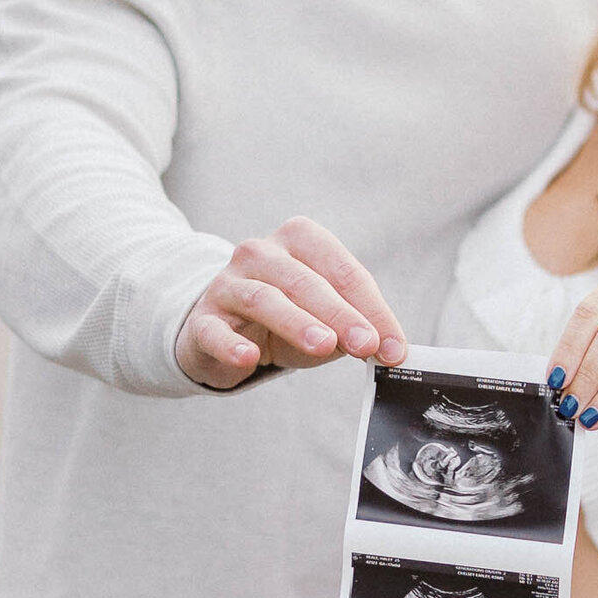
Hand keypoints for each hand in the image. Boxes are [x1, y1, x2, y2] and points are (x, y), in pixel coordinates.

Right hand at [176, 217, 406, 389]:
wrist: (224, 332)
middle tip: (366, 345)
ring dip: (296, 322)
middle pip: (305, 282)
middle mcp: (261, 253)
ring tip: (324, 345)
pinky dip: (231, 344)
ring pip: (264, 299)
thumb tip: (389, 350)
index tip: (394, 348)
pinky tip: (247, 357)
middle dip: (341, 315)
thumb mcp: (327, 320)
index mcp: (300, 241)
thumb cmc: (286, 319)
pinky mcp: (203, 318)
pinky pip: (215, 330)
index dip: (373, 309)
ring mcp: (228, 283)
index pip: (343, 271)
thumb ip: (356, 328)